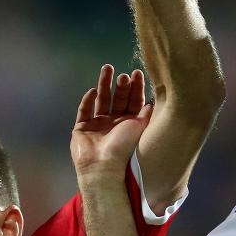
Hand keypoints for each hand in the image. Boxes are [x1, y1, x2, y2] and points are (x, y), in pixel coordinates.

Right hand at [70, 64, 152, 179]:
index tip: (136, 72)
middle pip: (117, 98)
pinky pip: (84, 111)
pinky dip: (87, 100)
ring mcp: (97, 125)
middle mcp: (113, 123)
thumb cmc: (124, 149)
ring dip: (104, 85)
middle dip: (121, 85)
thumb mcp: (141, 128)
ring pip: (101, 100)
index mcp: (128, 123)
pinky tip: (93, 91)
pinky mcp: (81, 128)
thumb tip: (154, 99)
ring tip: (107, 69)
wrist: (103, 166)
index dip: (135, 86)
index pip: (133, 100)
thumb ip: (147, 113)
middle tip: (123, 74)